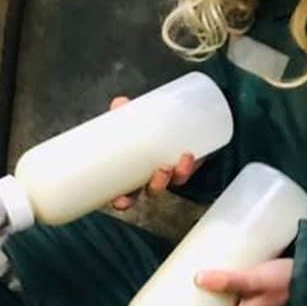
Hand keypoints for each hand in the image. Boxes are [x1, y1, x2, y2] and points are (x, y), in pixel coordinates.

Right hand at [109, 96, 199, 210]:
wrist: (180, 119)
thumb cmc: (146, 125)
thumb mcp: (133, 119)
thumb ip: (127, 112)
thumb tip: (119, 103)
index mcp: (132, 174)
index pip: (125, 194)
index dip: (122, 202)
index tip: (120, 201)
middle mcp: (151, 176)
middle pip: (148, 192)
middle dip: (147, 192)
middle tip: (144, 187)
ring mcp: (170, 172)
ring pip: (169, 183)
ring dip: (166, 179)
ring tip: (165, 166)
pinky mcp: (186, 163)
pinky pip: (186, 171)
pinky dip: (186, 166)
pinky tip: (186, 155)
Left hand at [196, 259, 294, 305]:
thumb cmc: (288, 280)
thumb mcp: (258, 280)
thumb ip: (232, 280)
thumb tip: (197, 278)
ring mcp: (252, 299)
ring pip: (225, 305)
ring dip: (208, 301)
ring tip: (186, 288)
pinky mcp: (256, 284)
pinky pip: (233, 289)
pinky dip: (220, 285)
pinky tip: (211, 272)